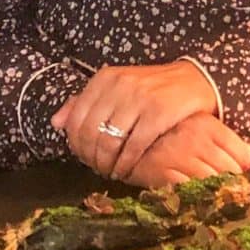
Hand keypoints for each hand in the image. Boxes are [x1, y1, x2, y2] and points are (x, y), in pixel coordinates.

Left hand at [51, 60, 217, 179]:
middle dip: (90, 157)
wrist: (194, 80)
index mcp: (105, 78)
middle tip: (97, 168)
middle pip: (91, 133)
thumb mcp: (116, 88)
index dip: (76, 144)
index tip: (84, 156)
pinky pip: (133, 147)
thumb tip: (56, 122)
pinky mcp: (159, 113)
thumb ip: (84, 103)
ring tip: (110, 171)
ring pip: (109, 142)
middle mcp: (120, 85)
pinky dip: (126, 165)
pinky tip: (126, 171)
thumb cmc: (151, 88)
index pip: (76, 118)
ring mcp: (140, 98)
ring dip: (107, 164)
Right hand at [120, 112, 249, 187]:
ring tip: (205, 193)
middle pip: (230, 173)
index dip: (242, 172)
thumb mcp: (210, 132)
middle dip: (230, 185)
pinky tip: (190, 196)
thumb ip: (242, 149)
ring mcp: (179, 157)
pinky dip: (193, 199)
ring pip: (212, 185)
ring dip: (213, 193)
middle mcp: (197, 140)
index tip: (236, 179)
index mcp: (211, 126)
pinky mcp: (162, 174)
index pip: (242, 156)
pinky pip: (189, 193)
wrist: (130, 132)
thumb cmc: (176, 132)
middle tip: (220, 189)